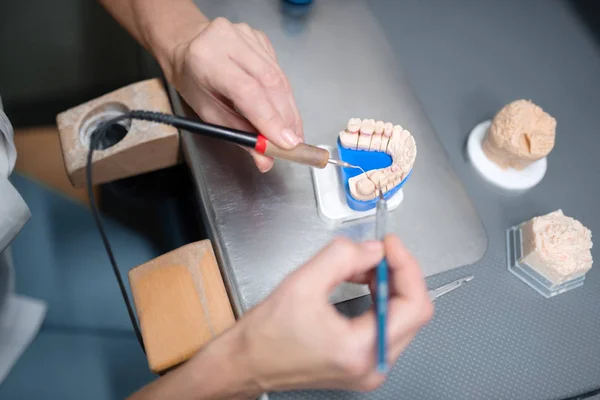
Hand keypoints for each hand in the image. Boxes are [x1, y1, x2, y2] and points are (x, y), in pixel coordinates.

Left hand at [169, 17, 303, 171]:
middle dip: (286, 118)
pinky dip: (285, 96)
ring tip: (293, 133)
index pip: (247, 90)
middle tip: (294, 144)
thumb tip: (265, 159)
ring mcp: (248, 35)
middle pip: (270, 82)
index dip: (269, 119)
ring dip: (290, 110)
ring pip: (280, 77)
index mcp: (207, 59)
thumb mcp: (208, 113)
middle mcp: (228, 40)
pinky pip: (280, 71)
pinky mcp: (261, 39)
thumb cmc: (194, 82)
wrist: (187, 49)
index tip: (285, 143)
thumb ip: (238, 135)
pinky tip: (283, 111)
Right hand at [231, 235, 433, 392]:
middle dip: (395, 274)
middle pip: (412, 311)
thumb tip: (373, 249)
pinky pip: (385, 325)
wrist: (246, 362)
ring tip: (361, 266)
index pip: (414, 306)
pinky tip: (360, 282)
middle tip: (375, 251)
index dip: (406, 267)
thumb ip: (342, 257)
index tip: (390, 245)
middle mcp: (373, 365)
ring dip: (386, 284)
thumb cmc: (266, 335)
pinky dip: (377, 298)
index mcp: (361, 350)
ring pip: (400, 317)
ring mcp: (369, 368)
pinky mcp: (361, 363)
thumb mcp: (302, 283)